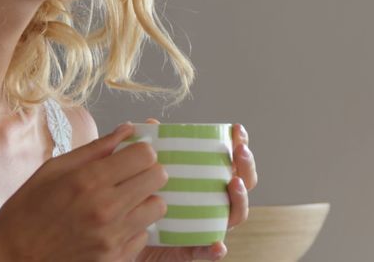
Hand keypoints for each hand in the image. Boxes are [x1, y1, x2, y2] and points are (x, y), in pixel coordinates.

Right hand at [0, 123, 167, 261]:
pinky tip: (114, 225)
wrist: (11, 259)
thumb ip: (96, 148)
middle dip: (148, 171)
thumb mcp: (53, 170)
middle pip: (159, 177)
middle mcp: (106, 208)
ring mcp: (113, 237)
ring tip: (125, 201)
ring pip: (158, 206)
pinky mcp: (115, 258)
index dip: (141, 150)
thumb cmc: (26, 212)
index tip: (132, 154)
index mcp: (89, 180)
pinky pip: (144, 234)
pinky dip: (135, 227)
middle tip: (131, 175)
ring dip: (145, 200)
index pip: (145, 154)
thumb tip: (128, 129)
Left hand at [136, 121, 258, 261]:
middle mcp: (214, 203)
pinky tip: (216, 245)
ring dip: (240, 199)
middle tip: (239, 151)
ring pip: (235, 215)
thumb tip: (153, 124)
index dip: (240, 145)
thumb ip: (152, 150)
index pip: (233, 162)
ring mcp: (208, 225)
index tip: (238, 130)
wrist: (126, 238)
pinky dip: (216, 250)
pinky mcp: (194, 249)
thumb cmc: (143, 202)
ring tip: (233, 184)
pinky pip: (209, 251)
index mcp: (208, 183)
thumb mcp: (147, 172)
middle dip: (247, 167)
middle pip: (242, 185)